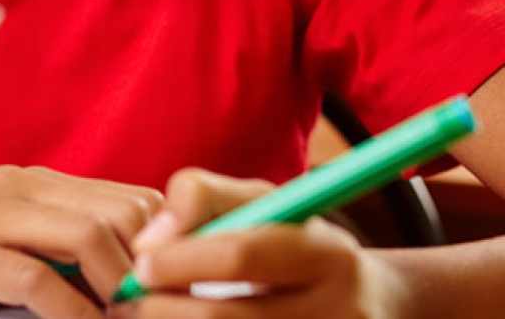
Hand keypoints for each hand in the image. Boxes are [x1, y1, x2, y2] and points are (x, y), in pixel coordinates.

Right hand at [0, 165, 162, 318]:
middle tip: (163, 306)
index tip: (179, 282)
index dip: (167, 239)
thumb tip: (119, 273)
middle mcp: (21, 188)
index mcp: (36, 181)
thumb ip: (51, 241)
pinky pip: (37, 279)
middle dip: (155, 262)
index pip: (130, 197)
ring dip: (121, 286)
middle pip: (122, 211)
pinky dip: (73, 311)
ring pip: (89, 237)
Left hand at [120, 168, 414, 318]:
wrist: (371, 311)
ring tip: (151, 317)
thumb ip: (206, 198)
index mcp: (329, 255)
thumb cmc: (298, 248)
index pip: (244, 254)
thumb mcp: (268, 206)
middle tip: (133, 304)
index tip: (141, 262)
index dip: (181, 259)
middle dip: (162, 311)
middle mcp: (339, 312)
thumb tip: (149, 239)